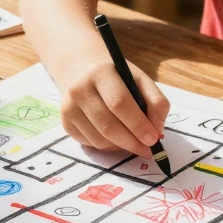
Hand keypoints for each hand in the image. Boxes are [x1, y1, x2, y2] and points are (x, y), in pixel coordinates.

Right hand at [54, 58, 168, 157]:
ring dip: (121, 146)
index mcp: (101, 73)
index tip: (153, 139)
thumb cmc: (118, 80)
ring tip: (133, 141)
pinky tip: (116, 137)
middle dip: (131, 142)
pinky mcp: (66, 123)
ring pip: (100, 140)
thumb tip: (157, 130)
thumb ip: (156, 102)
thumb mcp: (140, 81)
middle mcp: (79, 89)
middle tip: (148, 150)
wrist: (84, 75)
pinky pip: (91, 144)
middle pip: (108, 126)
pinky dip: (109, 146)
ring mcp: (69, 108)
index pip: (119, 103)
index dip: (138, 124)